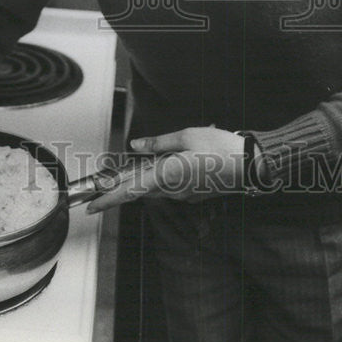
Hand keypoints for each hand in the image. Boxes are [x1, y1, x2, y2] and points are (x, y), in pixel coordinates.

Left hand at [85, 126, 249, 211]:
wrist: (249, 165)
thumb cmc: (220, 148)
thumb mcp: (187, 136)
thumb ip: (159, 142)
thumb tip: (137, 146)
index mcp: (167, 173)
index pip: (130, 190)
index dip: (109, 198)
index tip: (92, 206)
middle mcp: (173, 189)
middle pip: (139, 192)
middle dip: (120, 191)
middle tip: (102, 191)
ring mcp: (184, 194)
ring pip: (155, 191)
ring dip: (142, 184)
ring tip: (130, 175)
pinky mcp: (194, 194)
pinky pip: (171, 189)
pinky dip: (162, 181)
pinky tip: (164, 169)